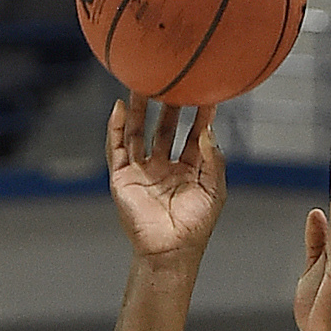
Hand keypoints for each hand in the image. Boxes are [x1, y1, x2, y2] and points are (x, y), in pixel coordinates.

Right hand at [106, 91, 224, 265]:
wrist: (171, 251)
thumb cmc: (195, 226)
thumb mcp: (214, 189)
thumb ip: (212, 158)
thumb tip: (207, 130)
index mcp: (187, 169)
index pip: (192, 134)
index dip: (199, 114)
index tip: (206, 91)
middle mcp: (163, 166)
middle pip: (164, 127)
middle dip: (169, 104)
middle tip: (174, 78)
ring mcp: (141, 171)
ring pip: (138, 132)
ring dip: (140, 108)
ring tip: (142, 82)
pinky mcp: (122, 178)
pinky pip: (117, 148)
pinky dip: (116, 127)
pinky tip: (120, 107)